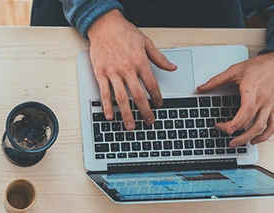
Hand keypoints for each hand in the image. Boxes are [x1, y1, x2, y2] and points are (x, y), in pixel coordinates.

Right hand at [87, 9, 176, 128]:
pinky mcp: (101, 74)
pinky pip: (105, 93)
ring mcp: (113, 72)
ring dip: (127, 114)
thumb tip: (172, 67)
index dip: (157, 97)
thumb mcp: (146, 43)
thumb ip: (159, 58)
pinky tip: (110, 116)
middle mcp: (127, 69)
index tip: (159, 104)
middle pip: (138, 95)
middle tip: (149, 121)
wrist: (105, 25)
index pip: (151, 84)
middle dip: (145, 111)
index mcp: (140, 62)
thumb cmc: (124, 32)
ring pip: (122, 98)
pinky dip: (107, 106)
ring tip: (131, 125)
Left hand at [197, 52, 273, 146]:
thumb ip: (217, 80)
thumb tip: (201, 88)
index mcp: (252, 90)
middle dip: (235, 131)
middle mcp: (263, 100)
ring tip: (236, 143)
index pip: (247, 109)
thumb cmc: (261, 65)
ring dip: (248, 138)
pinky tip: (254, 140)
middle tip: (223, 132)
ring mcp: (270, 106)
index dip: (237, 122)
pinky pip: (273, 126)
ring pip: (261, 127)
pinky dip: (264, 136)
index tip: (227, 129)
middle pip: (250, 122)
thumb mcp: (236, 69)